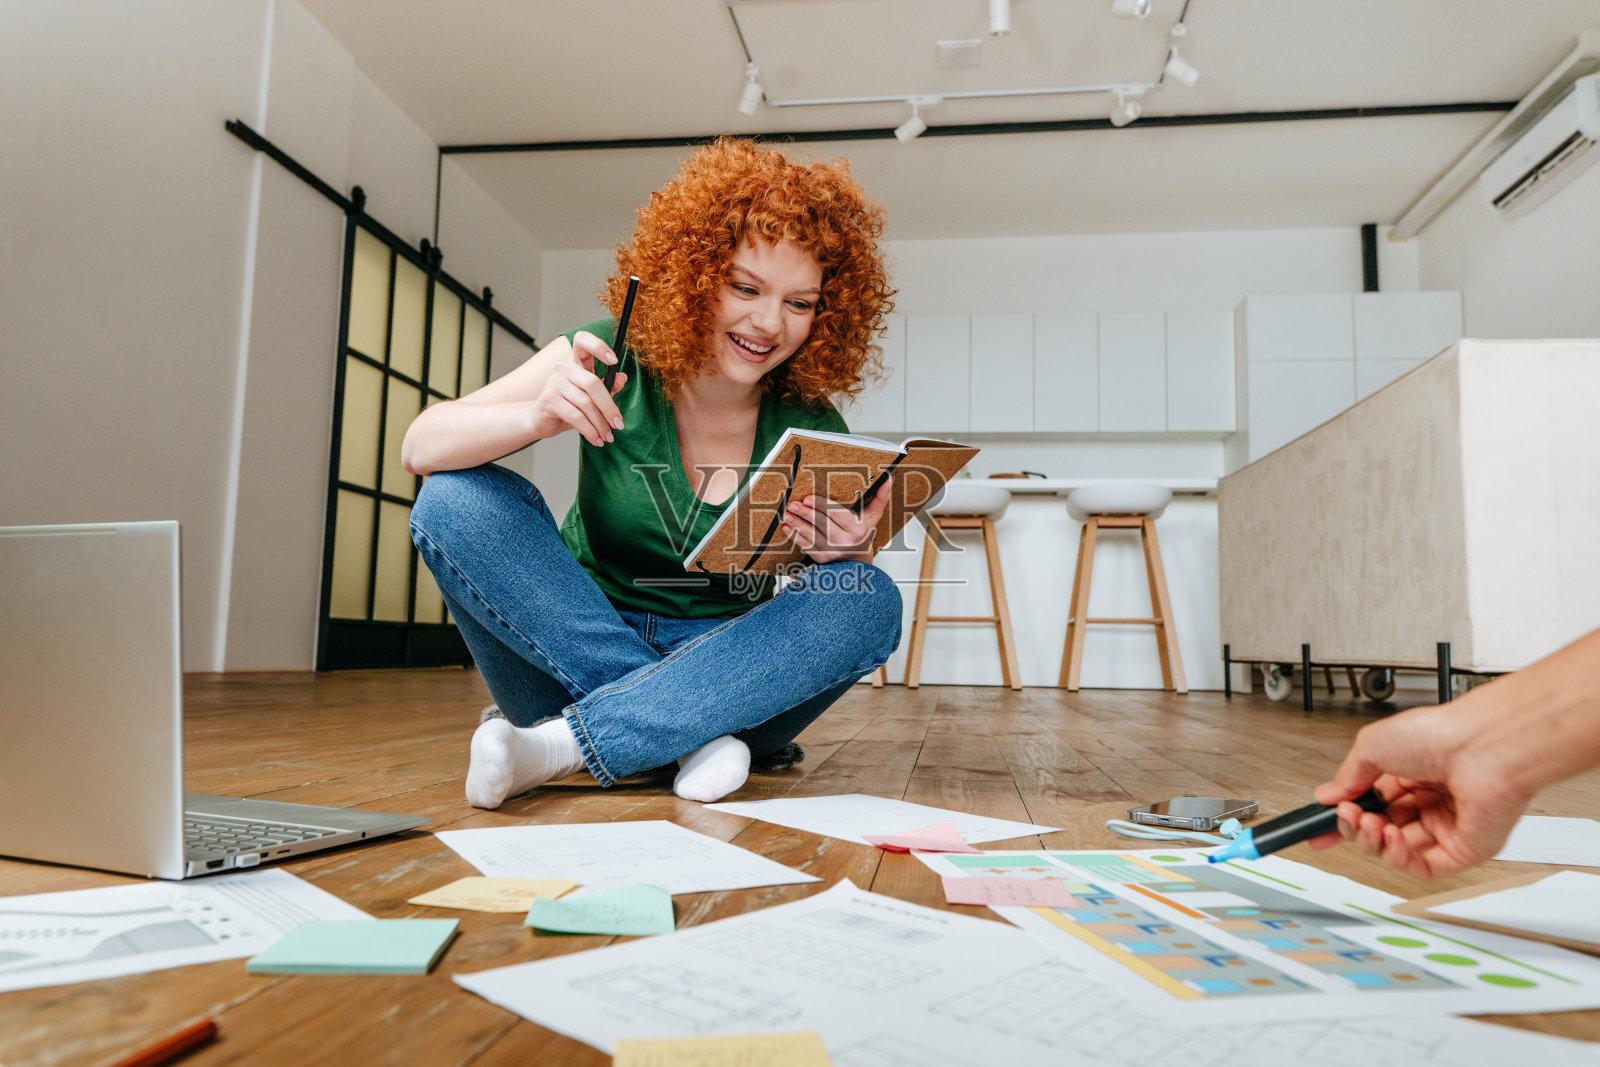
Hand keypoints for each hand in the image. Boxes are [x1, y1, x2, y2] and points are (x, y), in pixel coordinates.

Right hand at [527, 331, 626, 446]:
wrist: (541, 420)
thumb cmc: (569, 404)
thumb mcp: (592, 396)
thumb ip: (608, 386)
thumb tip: (622, 378)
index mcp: (576, 361)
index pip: (583, 341)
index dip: (599, 346)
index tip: (614, 360)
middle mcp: (563, 368)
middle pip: (593, 383)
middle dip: (609, 407)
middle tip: (618, 424)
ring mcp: (554, 383)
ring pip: (586, 403)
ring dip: (600, 424)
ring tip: (607, 436)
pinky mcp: (549, 400)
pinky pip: (575, 416)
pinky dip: (589, 430)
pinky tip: (595, 439)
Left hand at [782, 476, 892, 563]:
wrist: (858, 564)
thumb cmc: (862, 536)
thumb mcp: (872, 518)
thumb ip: (879, 498)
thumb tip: (888, 479)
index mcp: (857, 530)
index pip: (838, 515)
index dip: (822, 506)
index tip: (809, 498)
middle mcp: (844, 542)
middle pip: (822, 525)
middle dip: (806, 514)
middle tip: (793, 504)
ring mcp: (832, 552)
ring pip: (812, 536)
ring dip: (797, 525)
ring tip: (787, 514)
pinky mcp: (821, 560)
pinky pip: (806, 547)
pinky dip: (795, 537)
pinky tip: (788, 527)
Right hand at [1308, 701, 1531, 878]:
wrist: (1481, 745)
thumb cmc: (1440, 734)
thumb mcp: (1372, 745)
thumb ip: (1347, 777)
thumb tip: (1329, 796)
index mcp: (1412, 773)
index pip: (1372, 803)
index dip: (1344, 817)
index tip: (1319, 826)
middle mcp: (1431, 800)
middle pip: (1381, 829)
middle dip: (1355, 828)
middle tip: (1344, 817)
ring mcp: (1447, 826)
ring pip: (1398, 851)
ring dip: (1374, 842)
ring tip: (1367, 823)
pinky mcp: (1464, 849)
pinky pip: (1424, 867)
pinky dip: (1398, 859)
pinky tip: (1388, 839)